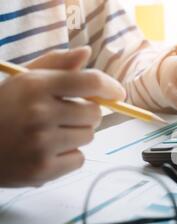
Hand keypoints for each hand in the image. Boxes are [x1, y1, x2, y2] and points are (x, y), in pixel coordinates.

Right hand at [0, 47, 125, 186]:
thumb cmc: (3, 109)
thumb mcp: (23, 81)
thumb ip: (56, 65)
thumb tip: (86, 53)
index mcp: (36, 86)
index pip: (89, 82)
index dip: (110, 86)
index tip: (118, 93)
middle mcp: (40, 113)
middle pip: (94, 114)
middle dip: (86, 114)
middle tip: (64, 117)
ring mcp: (41, 144)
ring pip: (88, 137)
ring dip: (76, 135)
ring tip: (50, 134)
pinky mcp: (43, 169)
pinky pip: (79, 159)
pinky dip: (68, 157)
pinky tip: (48, 152)